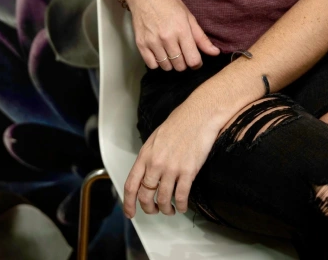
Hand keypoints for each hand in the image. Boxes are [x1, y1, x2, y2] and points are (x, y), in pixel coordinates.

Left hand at [123, 98, 220, 217]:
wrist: (199, 115)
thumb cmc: (180, 122)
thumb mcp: (156, 138)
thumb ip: (149, 156)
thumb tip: (147, 172)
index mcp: (145, 154)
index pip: (131, 185)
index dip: (128, 203)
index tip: (130, 212)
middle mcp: (156, 163)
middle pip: (146, 196)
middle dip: (149, 208)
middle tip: (154, 210)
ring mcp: (172, 168)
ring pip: (163, 200)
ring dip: (166, 209)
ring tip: (170, 210)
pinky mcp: (188, 171)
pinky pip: (181, 196)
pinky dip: (181, 205)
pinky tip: (182, 206)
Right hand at [125, 0, 219, 70]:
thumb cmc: (168, 1)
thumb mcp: (188, 16)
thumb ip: (201, 37)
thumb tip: (215, 52)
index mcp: (181, 30)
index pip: (193, 60)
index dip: (197, 63)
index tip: (195, 59)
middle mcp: (167, 38)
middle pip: (180, 66)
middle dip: (184, 62)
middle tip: (182, 52)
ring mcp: (152, 42)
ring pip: (166, 67)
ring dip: (171, 63)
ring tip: (170, 51)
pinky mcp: (140, 44)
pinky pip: (152, 65)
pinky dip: (157, 62)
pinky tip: (159, 52)